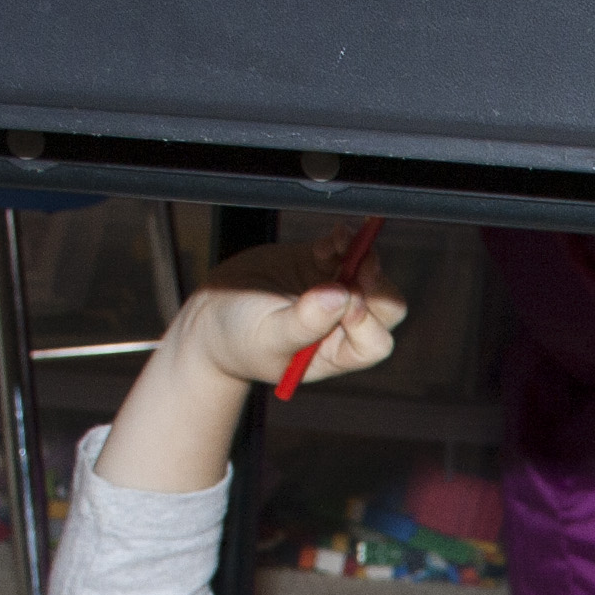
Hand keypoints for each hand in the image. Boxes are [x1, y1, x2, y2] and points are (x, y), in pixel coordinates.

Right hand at [93, 236, 406, 492]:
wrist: (210, 319)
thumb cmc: (237, 341)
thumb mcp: (270, 337)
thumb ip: (306, 322)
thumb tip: (341, 297)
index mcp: (336, 353)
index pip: (374, 342)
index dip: (368, 321)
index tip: (347, 300)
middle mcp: (342, 325)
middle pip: (384, 306)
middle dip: (375, 283)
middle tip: (359, 263)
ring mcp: (333, 293)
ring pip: (368, 273)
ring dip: (360, 256)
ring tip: (339, 244)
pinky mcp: (319, 266)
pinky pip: (345, 251)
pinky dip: (342, 241)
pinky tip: (327, 241)